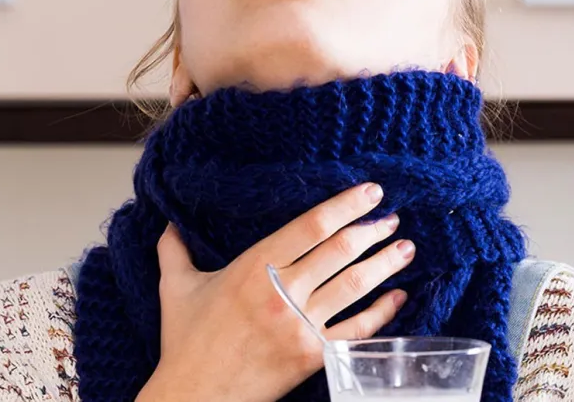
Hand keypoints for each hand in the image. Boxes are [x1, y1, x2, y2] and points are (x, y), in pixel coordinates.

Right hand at [136, 183, 414, 401]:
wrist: (194, 395)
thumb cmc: (185, 341)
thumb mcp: (175, 287)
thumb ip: (174, 250)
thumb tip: (168, 222)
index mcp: (252, 268)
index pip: (310, 226)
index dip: (345, 206)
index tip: (370, 192)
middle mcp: (281, 292)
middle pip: (339, 251)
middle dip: (372, 230)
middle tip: (393, 216)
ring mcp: (300, 325)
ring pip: (354, 286)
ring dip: (384, 264)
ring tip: (405, 247)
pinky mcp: (313, 356)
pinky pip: (356, 330)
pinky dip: (382, 312)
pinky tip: (399, 297)